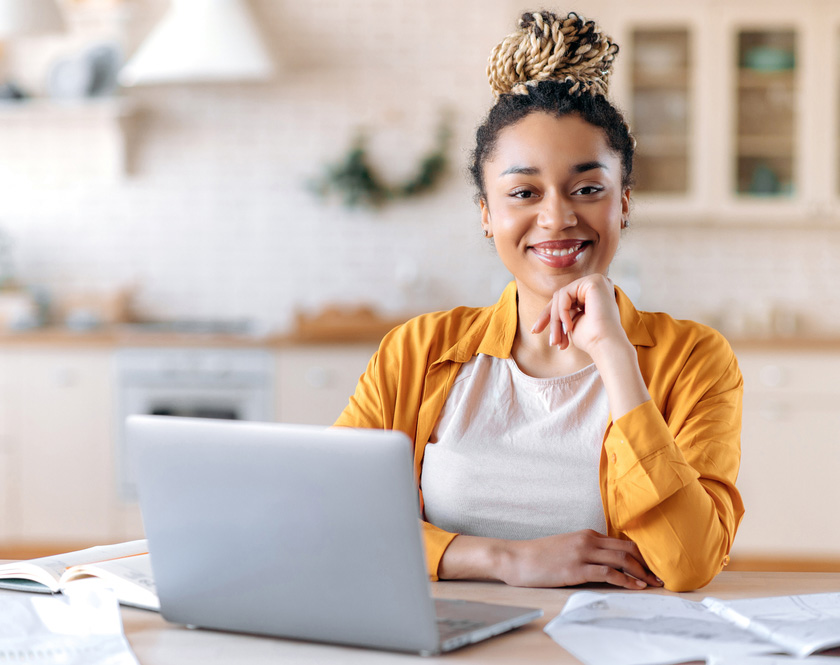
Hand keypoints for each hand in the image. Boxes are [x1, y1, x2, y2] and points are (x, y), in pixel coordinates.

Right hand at [500, 530, 662, 588]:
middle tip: (659, 577)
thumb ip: (586, 551)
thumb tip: (605, 563)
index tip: (652, 567)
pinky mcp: (576, 569)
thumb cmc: (539, 555)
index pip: (622, 542)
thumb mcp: (566, 547)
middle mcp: (587, 540)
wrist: (516, 558)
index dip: (641, 555)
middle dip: (647, 564)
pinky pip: (608, 572)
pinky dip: (625, 579)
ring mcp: (582, 553)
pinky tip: (634, 586)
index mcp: (586, 534)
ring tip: (652, 584)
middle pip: (627, 549)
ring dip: (641, 572)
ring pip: (622, 559)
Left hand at [530, 274, 625, 357]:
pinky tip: (569, 327)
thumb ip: (564, 311)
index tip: (535, 331)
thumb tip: (549, 311)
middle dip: (550, 319)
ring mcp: (596, 280)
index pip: (564, 299)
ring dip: (556, 319)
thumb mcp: (572, 322)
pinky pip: (565, 294)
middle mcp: (596, 284)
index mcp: (593, 293)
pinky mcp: (594, 281)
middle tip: (550, 341)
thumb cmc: (592, 339)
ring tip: (557, 339)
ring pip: (561, 295)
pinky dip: (562, 312)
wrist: (606, 345)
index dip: (548, 315)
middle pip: (561, 296)